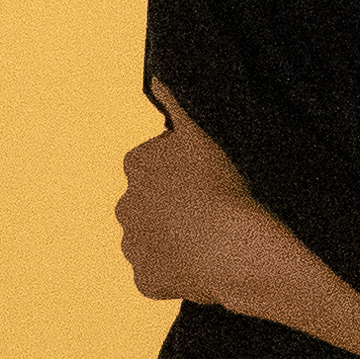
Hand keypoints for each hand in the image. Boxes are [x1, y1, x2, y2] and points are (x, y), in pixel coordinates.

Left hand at [116, 84, 270, 306]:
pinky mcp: (146, 280)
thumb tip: (157, 78)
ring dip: (175, 241)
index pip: (155, 163)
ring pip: (153, 241)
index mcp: (137, 164)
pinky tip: (205, 266)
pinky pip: (161, 276)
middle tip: (212, 208)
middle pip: (149, 203)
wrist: (234, 246)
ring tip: (212, 240)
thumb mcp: (204, 130)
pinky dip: (179, 274)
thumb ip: (178, 101)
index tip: (209, 177)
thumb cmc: (224, 183)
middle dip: (172, 206)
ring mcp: (134, 245)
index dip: (184, 170)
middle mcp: (125, 204)